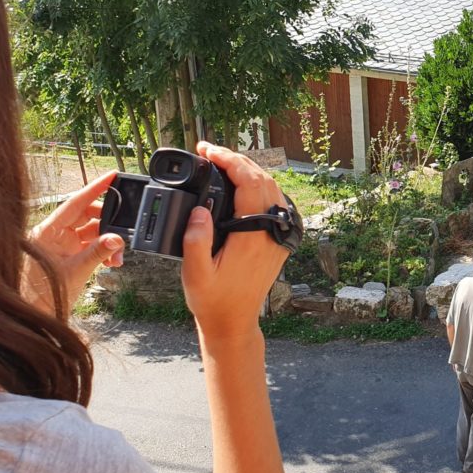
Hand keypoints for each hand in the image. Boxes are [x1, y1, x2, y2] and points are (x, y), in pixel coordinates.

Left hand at [23, 171, 124, 314]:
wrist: (34, 315)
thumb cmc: (43, 294)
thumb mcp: (76, 271)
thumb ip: (97, 252)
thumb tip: (116, 239)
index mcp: (48, 231)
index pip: (75, 202)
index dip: (95, 188)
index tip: (112, 176)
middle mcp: (54, 234)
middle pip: (87, 216)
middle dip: (108, 223)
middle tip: (122, 230)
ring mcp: (61, 244)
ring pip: (91, 232)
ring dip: (108, 241)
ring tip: (117, 256)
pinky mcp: (68, 255)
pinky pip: (90, 245)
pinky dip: (103, 251)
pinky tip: (111, 261)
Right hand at [181, 142, 289, 339]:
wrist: (234, 322)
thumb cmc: (213, 300)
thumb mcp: (195, 274)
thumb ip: (196, 241)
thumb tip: (200, 210)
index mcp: (252, 237)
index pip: (249, 183)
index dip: (229, 161)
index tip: (207, 151)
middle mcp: (271, 232)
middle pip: (263, 179)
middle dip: (236, 159)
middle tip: (209, 151)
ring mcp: (278, 235)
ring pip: (271, 188)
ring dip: (248, 170)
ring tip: (220, 162)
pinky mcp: (278, 239)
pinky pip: (274, 202)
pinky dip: (257, 185)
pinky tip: (239, 184)